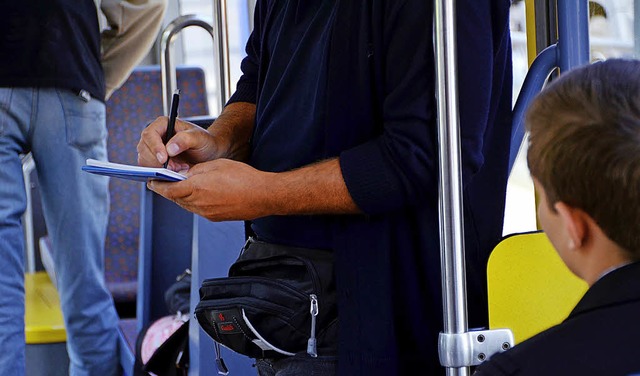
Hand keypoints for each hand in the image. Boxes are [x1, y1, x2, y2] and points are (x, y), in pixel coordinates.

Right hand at [137, 116, 220, 170]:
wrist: (208, 153)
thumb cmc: (204, 142)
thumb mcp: (199, 138)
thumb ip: (185, 139)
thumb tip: (169, 148)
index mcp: (163, 124)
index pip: (149, 135)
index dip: (154, 147)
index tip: (164, 159)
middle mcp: (154, 136)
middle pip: (143, 149)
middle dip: (158, 161)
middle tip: (176, 167)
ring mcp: (152, 149)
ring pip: (144, 161)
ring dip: (159, 169)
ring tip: (179, 168)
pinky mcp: (154, 162)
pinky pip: (149, 170)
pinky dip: (160, 174)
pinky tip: (176, 171)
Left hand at [147, 158, 273, 221]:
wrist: (262, 195)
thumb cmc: (243, 177)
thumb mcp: (216, 165)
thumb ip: (196, 170)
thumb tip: (186, 174)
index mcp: (196, 188)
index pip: (168, 189)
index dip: (157, 185)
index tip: (151, 180)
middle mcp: (198, 204)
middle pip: (175, 198)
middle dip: (168, 189)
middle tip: (164, 181)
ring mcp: (206, 213)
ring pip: (186, 204)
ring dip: (182, 195)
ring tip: (182, 186)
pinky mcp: (214, 217)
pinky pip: (198, 209)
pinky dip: (194, 201)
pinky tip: (200, 193)